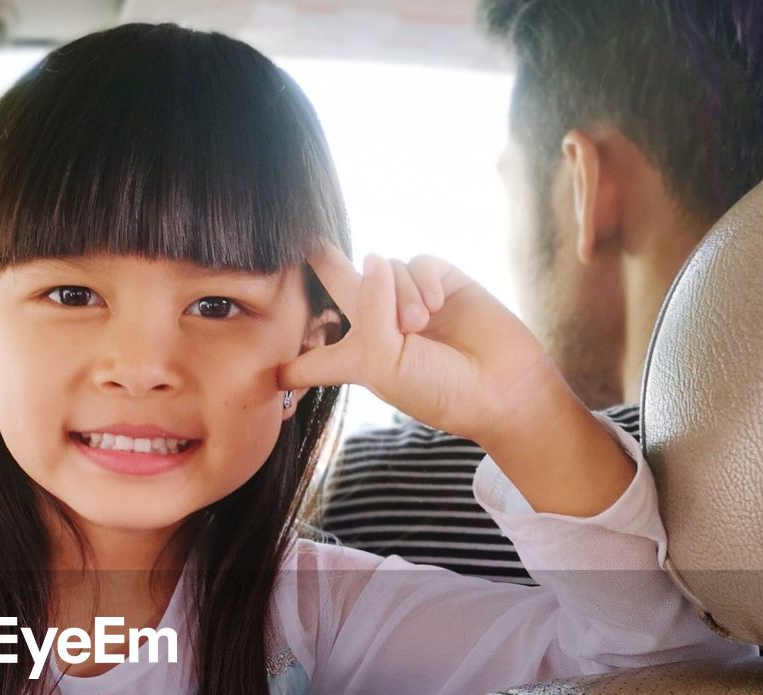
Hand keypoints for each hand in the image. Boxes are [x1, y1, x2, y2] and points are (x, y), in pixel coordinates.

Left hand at [280, 244, 561, 448]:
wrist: (497, 386)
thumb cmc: (435, 388)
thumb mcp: (382, 362)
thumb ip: (368, 310)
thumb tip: (374, 257)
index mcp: (355, 360)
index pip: (314, 358)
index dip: (291, 360)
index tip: (265, 363)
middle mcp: (378, 326)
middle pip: (340, 286)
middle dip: (324, 262)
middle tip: (304, 237)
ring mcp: (409, 301)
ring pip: (384, 270)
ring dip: (398, 295)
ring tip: (420, 325)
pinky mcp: (440, 281)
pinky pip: (416, 262)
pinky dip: (421, 282)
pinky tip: (437, 307)